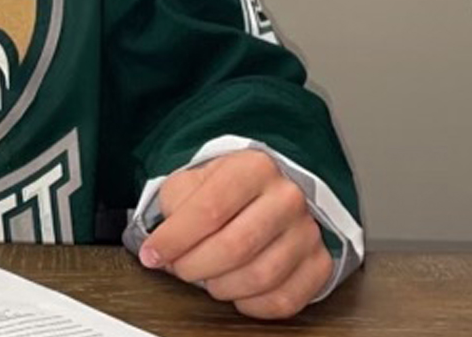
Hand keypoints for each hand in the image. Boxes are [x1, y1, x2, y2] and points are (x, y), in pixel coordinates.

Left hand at [138, 149, 333, 319]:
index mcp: (254, 168)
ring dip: (221, 287)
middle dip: (195, 266)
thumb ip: (174, 207)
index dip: (174, 239)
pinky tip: (235, 290)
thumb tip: (161, 247)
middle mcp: (287, 197)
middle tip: (179, 268)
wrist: (268, 192)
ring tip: (207, 277)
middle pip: (235, 247)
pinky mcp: (319, 264)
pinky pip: (283, 300)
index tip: (152, 254)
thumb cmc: (227, 191)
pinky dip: (251, 304)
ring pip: (260, 277)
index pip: (209, 210)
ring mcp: (308, 232)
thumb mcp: (194, 181)